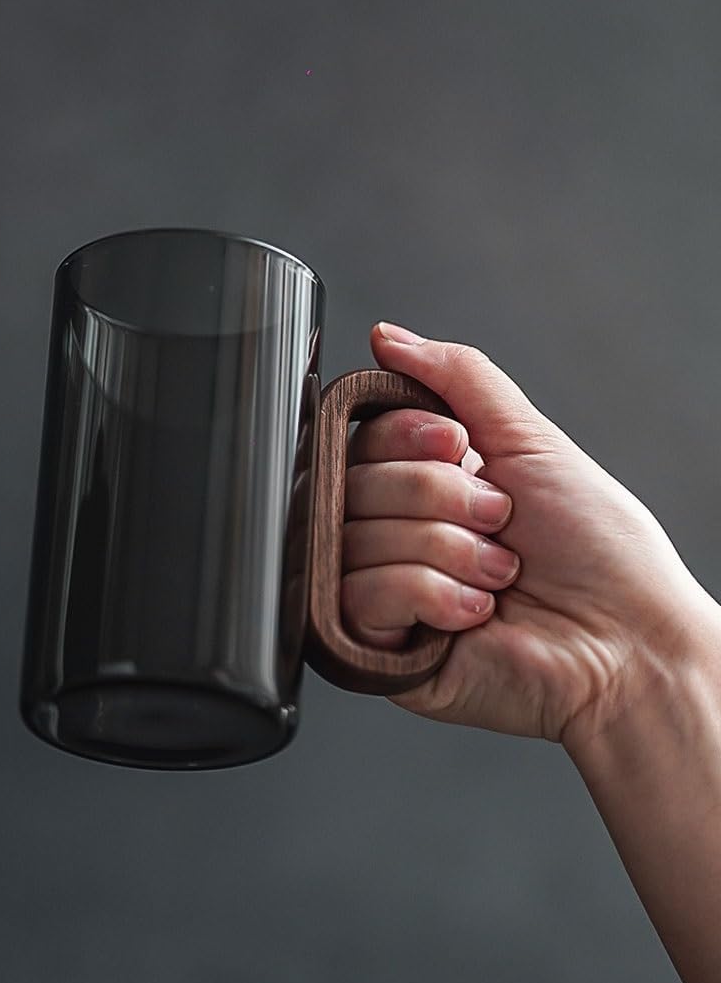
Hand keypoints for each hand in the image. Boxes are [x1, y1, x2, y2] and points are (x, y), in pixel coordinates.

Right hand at [337, 321, 717, 746]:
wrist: (628, 644)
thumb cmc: (597, 550)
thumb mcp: (530, 440)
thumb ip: (457, 378)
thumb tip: (387, 337)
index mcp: (422, 485)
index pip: (362, 438)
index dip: (407, 438)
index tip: (459, 448)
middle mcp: (394, 534)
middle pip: (353, 485)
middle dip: (442, 499)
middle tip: (499, 524)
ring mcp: (381, 591)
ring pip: (357, 538)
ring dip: (448, 552)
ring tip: (496, 577)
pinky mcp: (376, 646)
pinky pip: (360, 595)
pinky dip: (432, 596)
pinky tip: (473, 616)